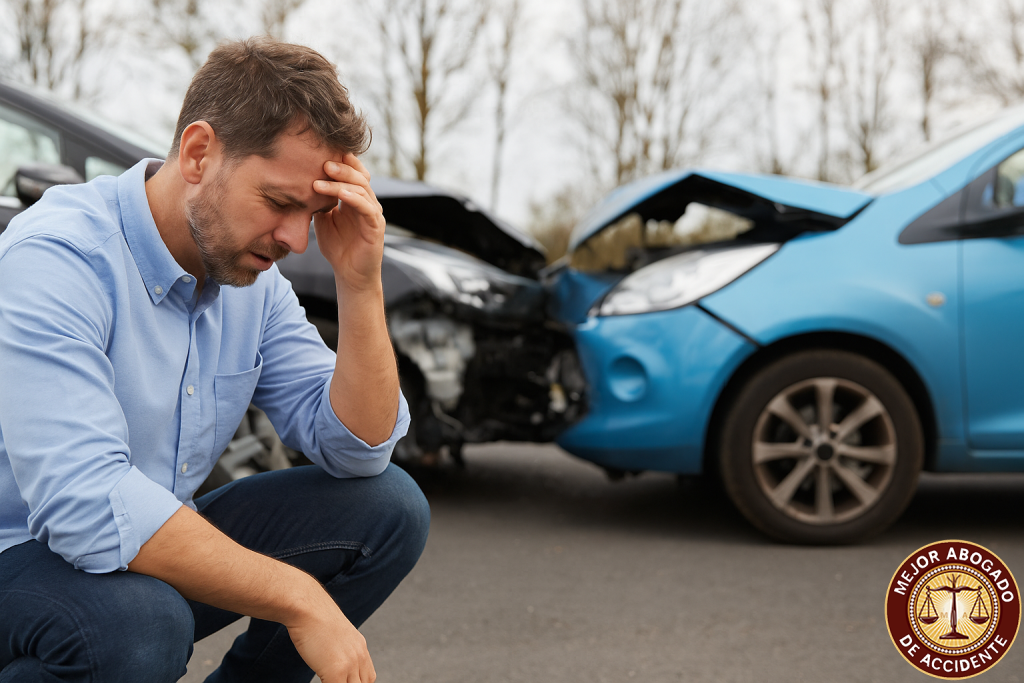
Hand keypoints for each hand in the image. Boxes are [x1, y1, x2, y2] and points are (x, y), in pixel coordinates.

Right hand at [286, 593, 376, 682]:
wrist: (307, 608)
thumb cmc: (313, 618)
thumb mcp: (334, 633)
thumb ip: (339, 648)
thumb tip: (330, 658)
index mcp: (360, 647)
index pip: (368, 677)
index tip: (347, 682)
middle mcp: (359, 655)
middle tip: (338, 682)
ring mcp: (349, 664)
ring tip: (329, 681)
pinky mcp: (336, 672)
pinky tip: (321, 681)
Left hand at [312, 154, 385, 292]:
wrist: (350, 275)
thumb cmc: (337, 248)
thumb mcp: (323, 219)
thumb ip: (320, 201)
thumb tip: (303, 182)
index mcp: (356, 199)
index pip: (354, 173)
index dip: (342, 162)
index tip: (321, 155)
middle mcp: (368, 203)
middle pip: (359, 176)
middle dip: (341, 167)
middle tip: (322, 162)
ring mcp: (374, 214)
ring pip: (362, 189)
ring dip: (341, 182)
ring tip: (320, 180)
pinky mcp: (376, 227)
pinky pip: (367, 208)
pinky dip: (353, 198)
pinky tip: (339, 193)